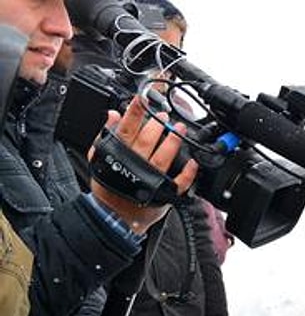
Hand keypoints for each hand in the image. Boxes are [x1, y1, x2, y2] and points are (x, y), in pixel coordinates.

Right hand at [90, 96, 197, 233]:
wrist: (114, 216)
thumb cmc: (109, 187)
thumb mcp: (100, 159)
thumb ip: (106, 136)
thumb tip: (113, 114)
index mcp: (119, 155)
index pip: (126, 128)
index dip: (134, 112)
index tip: (141, 98)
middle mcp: (136, 165)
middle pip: (147, 140)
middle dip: (157, 124)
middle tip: (164, 114)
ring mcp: (151, 179)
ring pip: (163, 157)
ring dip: (173, 142)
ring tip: (180, 129)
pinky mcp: (163, 192)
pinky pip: (178, 182)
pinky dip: (187, 173)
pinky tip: (193, 163)